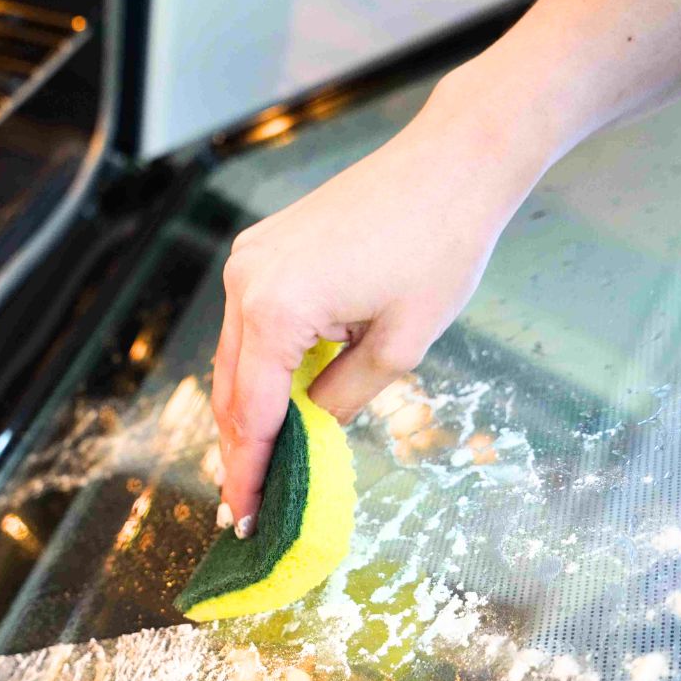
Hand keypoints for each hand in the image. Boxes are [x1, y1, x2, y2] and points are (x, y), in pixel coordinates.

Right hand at [211, 74, 548, 536]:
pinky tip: (275, 400)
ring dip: (246, 410)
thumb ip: (344, 397)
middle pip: (230, 388)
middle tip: (247, 505)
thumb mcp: (400, 345)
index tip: (245, 519)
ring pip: (234, 357)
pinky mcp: (261, 249)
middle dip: (238, 449)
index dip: (247, 472)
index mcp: (275, 308)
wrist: (451, 161)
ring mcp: (247, 261)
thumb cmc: (440, 246)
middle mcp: (245, 282)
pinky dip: (258, 366)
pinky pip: (248, 324)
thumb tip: (311, 432)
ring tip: (260, 463)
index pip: (251, 412)